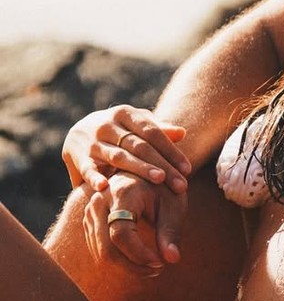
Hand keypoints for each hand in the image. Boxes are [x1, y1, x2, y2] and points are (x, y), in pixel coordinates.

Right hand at [62, 105, 191, 194]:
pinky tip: (105, 186)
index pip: (152, 133)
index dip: (171, 150)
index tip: (187, 169)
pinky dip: (94, 177)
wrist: (78, 132)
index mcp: (126, 114)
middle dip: (163, 165)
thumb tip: (182, 133)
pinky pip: (87, 168)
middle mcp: (108, 125)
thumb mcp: (136, 125)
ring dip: (140, 168)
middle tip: (181, 184)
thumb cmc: (119, 130)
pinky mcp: (78, 157)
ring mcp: (92, 141)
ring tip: (159, 180)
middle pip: (140, 146)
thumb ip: (158, 129)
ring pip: (119, 156)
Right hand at [83, 171, 187, 272]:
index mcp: (121, 193)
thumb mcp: (174, 206)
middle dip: (133, 266)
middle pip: (106, 248)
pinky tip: (140, 260)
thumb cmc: (165, 189)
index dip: (139, 255)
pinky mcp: (89, 220)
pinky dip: (119, 260)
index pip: (121, 234)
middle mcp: (99, 200)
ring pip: (100, 252)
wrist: (147, 170)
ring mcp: (90, 210)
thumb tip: (172, 259)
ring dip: (127, 266)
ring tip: (153, 266)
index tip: (161, 263)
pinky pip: (98, 248)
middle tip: (158, 269)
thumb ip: (171, 232)